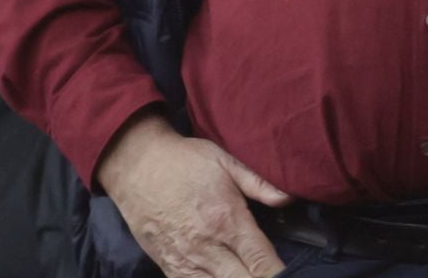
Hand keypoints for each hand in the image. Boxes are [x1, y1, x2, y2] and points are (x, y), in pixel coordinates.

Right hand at [97, 112, 291, 277]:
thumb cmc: (184, 161)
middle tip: (269, 273)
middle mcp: (208, 248)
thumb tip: (289, 199)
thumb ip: (259, 184)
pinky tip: (222, 277)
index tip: (290, 273)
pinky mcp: (169, 267)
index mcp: (227, 221)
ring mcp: (186, 262)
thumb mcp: (226, 161)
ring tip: (246, 273)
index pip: (262, 263)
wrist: (136, 166)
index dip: (279, 273)